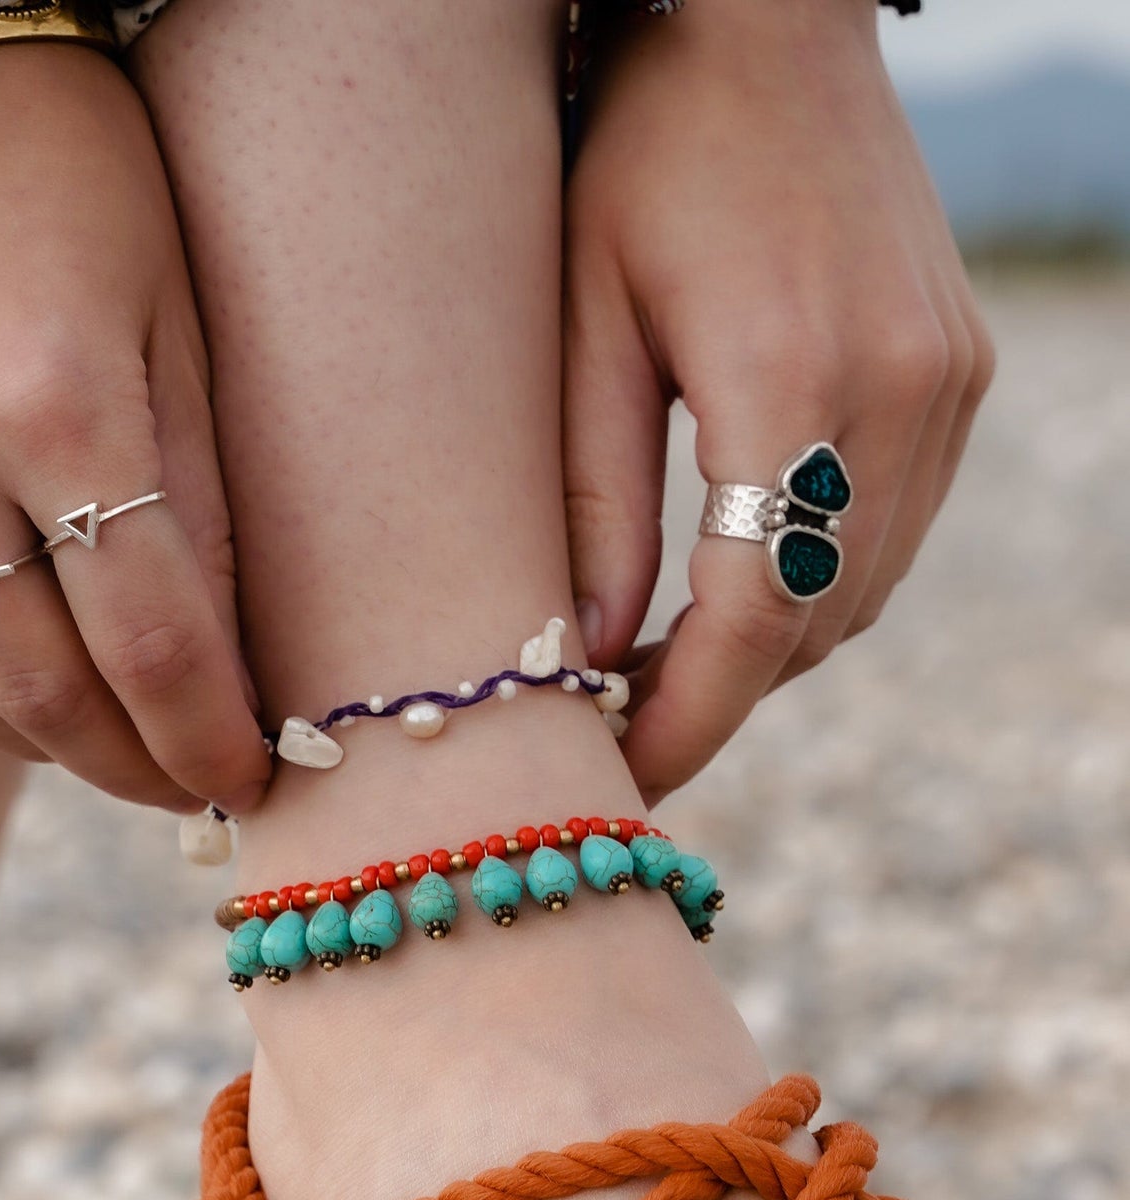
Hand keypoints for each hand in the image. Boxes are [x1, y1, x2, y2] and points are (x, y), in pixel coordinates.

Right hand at [0, 44, 268, 812]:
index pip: (149, 644)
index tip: (243, 787)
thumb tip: (225, 676)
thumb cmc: (92, 198)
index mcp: (59, 398)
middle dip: (127, 766)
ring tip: (101, 735)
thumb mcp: (182, 334)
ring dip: (32, 738)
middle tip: (181, 785)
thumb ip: (200, 512)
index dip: (204, 743)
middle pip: (36, 688)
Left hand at [563, 0, 993, 805]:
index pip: (747, 620)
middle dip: (721, 698)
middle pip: (815, 624)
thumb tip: (592, 648)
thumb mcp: (585, 323)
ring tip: (668, 669)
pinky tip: (743, 586)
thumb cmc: (643, 156)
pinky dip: (818, 586)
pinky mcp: (960, 371)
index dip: (687, 720)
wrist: (769, 26)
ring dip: (770, 652)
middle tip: (628, 728)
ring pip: (862, 592)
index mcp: (791, 378)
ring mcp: (948, 382)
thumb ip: (594, 494)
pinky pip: (892, 531)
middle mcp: (900, 392)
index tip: (626, 779)